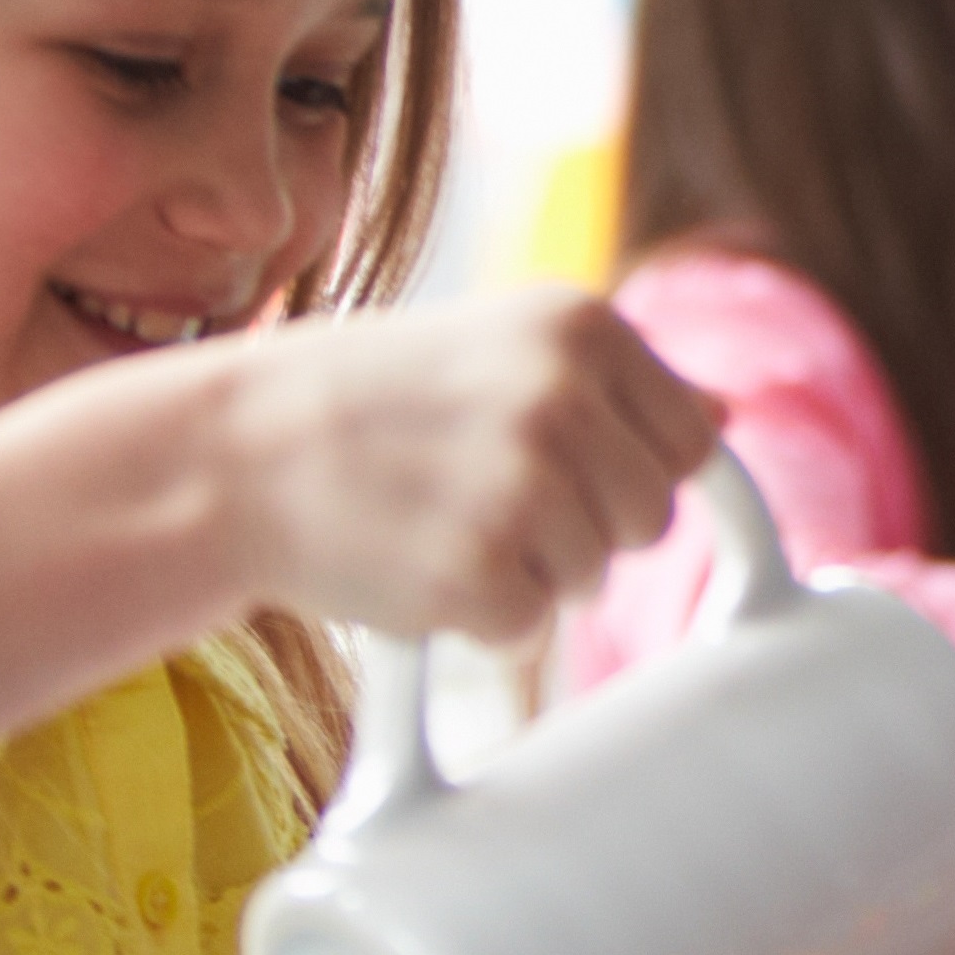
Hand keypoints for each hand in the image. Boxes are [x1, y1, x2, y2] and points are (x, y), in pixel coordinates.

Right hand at [201, 285, 722, 639]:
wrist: (231, 450)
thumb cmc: (372, 403)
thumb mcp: (497, 348)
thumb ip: (615, 385)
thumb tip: (724, 416)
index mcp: (583, 327)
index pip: (686, 441)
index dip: (622, 469)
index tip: (541, 456)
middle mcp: (564, 397)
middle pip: (651, 517)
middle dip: (582, 526)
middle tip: (477, 492)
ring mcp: (523, 485)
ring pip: (595, 576)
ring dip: (527, 570)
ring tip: (440, 516)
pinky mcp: (480, 572)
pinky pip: (530, 627)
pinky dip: (478, 615)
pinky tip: (415, 560)